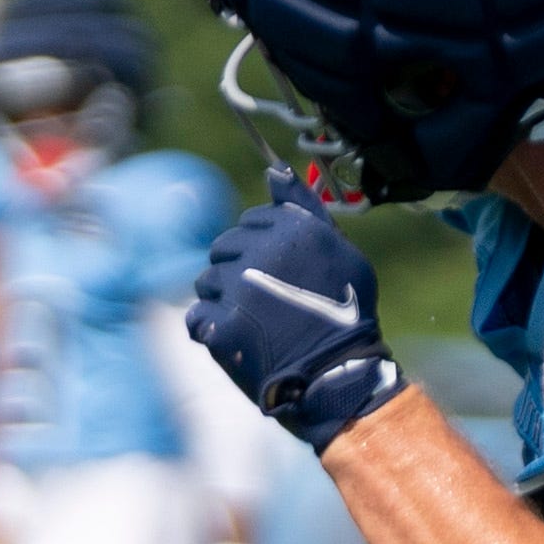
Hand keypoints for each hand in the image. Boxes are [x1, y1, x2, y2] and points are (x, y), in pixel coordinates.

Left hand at [185, 195, 406, 451]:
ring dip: (223, 298)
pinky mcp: (221, 325)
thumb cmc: (345, 311)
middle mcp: (261, 253)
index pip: (252, 221)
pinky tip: (235, 338)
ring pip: (207, 281)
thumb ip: (304, 206)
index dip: (264, 246)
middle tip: (266, 299)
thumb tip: (273, 169)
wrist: (338, 374)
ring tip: (254, 322)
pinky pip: (197, 316)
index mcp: (291, 229)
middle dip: (238, 269)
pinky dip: (211, 328)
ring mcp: (238, 290)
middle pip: (224, 247)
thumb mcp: (339, 250)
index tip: (281, 273)